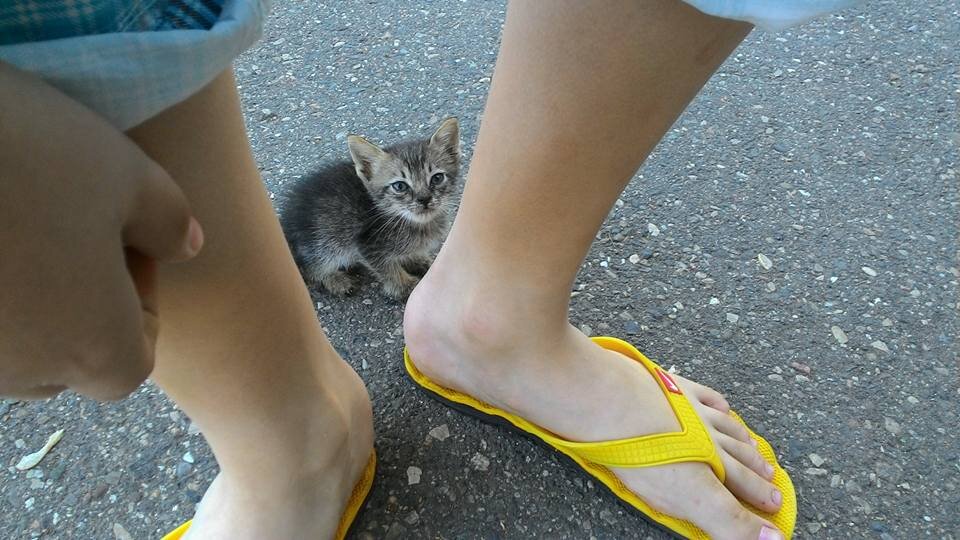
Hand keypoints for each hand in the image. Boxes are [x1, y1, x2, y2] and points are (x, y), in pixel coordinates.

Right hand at [0, 63, 202, 399]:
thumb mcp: (124, 171)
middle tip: (65, 225)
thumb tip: (188, 247)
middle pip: (67, 360)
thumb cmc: (25, 156)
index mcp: (91, 348)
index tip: (119, 233)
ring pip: (9, 345)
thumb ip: (170, 218)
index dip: (140, 298)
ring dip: (22, 297)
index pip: (135, 356)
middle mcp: (21, 371)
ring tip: (14, 217)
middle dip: (78, 303)